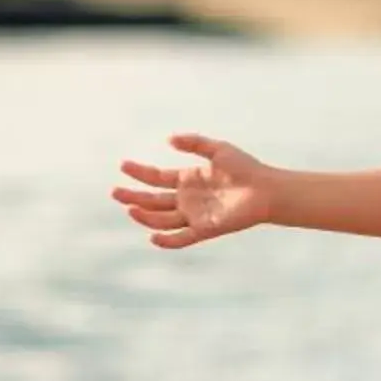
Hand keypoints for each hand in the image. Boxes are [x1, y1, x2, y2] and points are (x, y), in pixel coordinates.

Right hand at [112, 131, 274, 249]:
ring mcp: (195, 215)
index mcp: (188, 179)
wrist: (266, 189)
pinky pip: (182, 238)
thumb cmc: (244, 167)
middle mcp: (187, 199)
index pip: (157, 178)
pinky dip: (167, 241)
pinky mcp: (206, 229)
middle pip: (154, 200)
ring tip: (129, 209)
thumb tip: (167, 139)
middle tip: (114, 192)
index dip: (140, 172)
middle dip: (134, 196)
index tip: (122, 165)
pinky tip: (152, 237)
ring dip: (145, 216)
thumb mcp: (217, 149)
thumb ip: (194, 143)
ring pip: (163, 219)